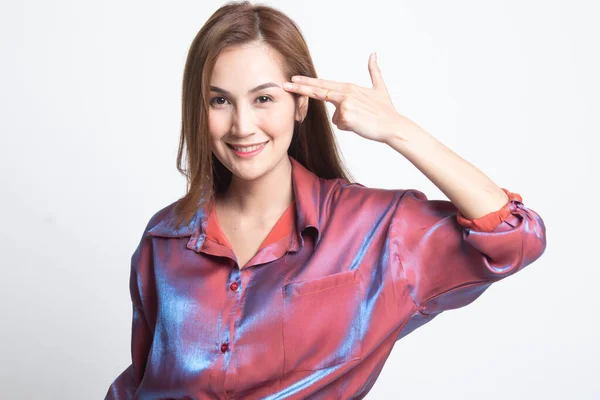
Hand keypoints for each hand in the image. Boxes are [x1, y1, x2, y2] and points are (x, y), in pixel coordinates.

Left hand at [283, 52, 411, 143]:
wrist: (392, 125)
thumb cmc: (385, 110)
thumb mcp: (380, 88)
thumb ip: (374, 71)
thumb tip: (373, 54)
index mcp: (350, 87)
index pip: (324, 84)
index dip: (308, 81)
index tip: (295, 78)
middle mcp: (346, 93)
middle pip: (318, 91)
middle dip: (300, 87)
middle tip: (285, 84)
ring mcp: (345, 104)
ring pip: (335, 117)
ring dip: (346, 121)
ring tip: (360, 120)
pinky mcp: (345, 116)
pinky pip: (340, 125)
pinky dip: (349, 127)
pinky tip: (360, 125)